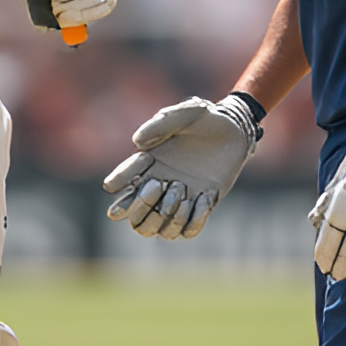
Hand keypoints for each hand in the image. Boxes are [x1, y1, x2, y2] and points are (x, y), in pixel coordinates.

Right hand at [102, 95, 260, 238]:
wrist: (234, 129)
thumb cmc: (205, 118)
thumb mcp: (185, 114)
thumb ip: (160, 123)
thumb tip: (136, 143)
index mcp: (151, 161)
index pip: (127, 176)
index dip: (118, 181)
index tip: (111, 185)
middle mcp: (161, 184)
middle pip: (137, 216)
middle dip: (140, 206)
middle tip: (158, 185)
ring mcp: (180, 199)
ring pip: (159, 230)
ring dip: (167, 216)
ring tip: (183, 193)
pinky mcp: (200, 206)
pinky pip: (189, 230)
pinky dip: (194, 220)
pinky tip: (206, 196)